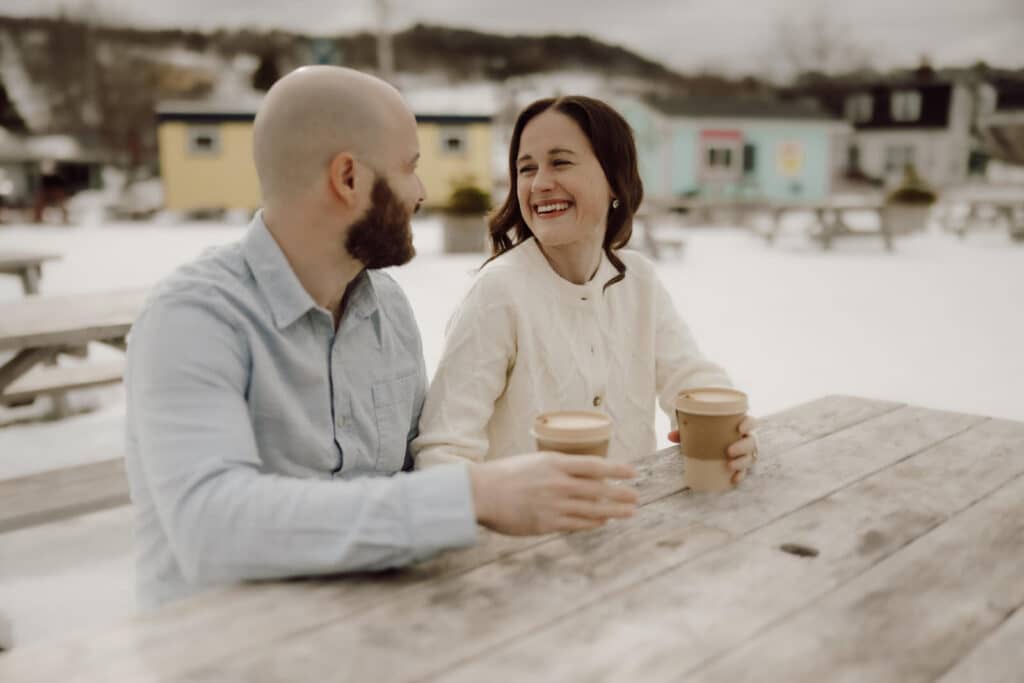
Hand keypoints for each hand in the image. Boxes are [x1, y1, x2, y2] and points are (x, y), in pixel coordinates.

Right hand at [469, 452, 638, 535]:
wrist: (481, 493)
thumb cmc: (505, 474)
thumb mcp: (535, 461)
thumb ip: (558, 468)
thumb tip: (583, 474)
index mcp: (555, 463)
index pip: (595, 466)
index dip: (617, 470)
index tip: (633, 473)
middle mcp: (558, 483)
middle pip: (599, 489)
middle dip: (621, 494)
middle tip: (636, 497)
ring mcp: (554, 504)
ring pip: (592, 509)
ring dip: (614, 511)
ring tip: (628, 512)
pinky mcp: (547, 523)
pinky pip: (577, 524)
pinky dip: (593, 523)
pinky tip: (602, 521)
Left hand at [668, 415, 759, 484]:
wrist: (710, 440)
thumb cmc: (707, 431)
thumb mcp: (697, 428)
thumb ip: (685, 431)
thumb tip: (669, 436)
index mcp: (739, 424)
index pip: (751, 421)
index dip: (749, 424)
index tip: (740, 428)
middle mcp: (746, 438)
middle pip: (751, 442)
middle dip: (743, 447)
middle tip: (729, 451)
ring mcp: (745, 452)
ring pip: (750, 457)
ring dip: (742, 462)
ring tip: (730, 466)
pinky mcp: (741, 464)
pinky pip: (745, 470)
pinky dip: (740, 475)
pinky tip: (734, 479)